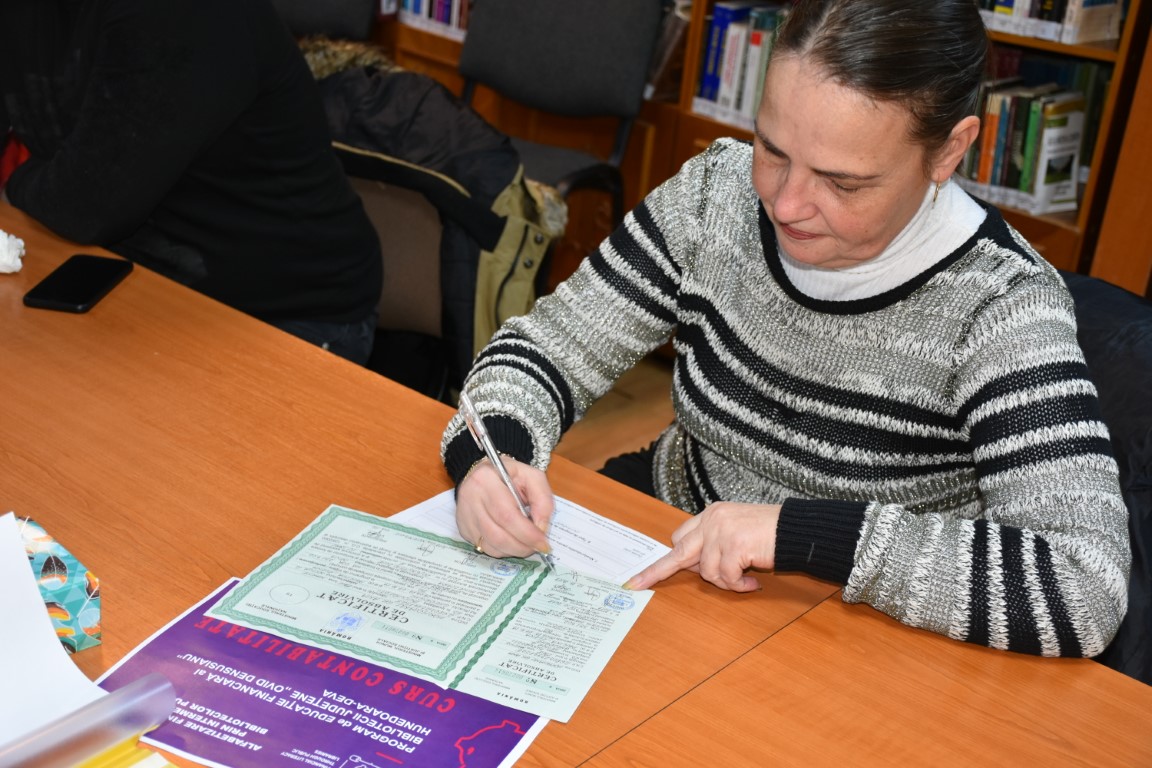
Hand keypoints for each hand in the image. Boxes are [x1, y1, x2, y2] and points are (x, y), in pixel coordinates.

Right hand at [456, 457, 554, 559]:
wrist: (483, 474)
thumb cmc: (509, 475)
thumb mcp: (531, 476)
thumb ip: (542, 498)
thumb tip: (542, 527)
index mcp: (486, 481)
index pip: (507, 515)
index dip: (527, 533)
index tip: (544, 542)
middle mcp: (471, 500)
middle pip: (498, 534)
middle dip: (523, 546)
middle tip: (538, 547)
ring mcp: (466, 517)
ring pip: (491, 546)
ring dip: (514, 550)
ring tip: (528, 545)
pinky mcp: (464, 529)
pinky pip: (486, 548)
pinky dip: (504, 550)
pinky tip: (513, 542)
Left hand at [624, 502, 780, 591]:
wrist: (798, 529)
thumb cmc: (771, 533)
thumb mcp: (737, 531)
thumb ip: (715, 543)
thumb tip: (696, 568)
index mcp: (711, 515)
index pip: (680, 536)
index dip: (668, 558)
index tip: (644, 573)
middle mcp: (712, 520)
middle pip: (678, 551)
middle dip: (656, 571)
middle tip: (636, 585)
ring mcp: (722, 532)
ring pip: (708, 572)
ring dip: (727, 583)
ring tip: (746, 579)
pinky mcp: (734, 545)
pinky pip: (727, 578)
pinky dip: (740, 585)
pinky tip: (754, 581)